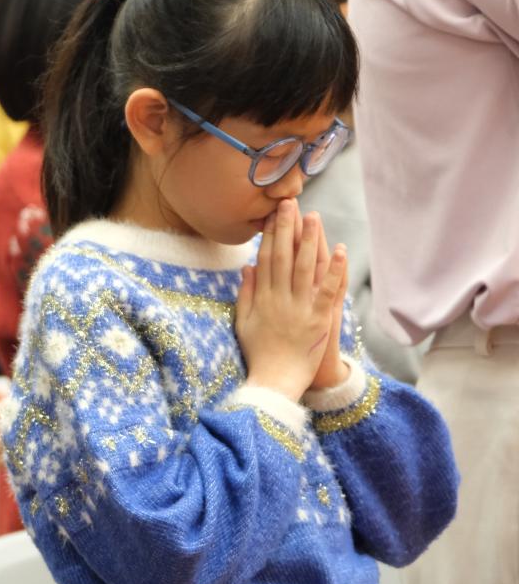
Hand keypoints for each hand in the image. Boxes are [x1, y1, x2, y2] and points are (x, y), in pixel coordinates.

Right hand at [235, 200, 346, 401]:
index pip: (265, 258)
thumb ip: (246, 293)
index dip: (269, 234)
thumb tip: (248, 267)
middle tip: (290, 203)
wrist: (274, 381)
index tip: (273, 214)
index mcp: (261, 297)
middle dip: (287, 228)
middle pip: (283, 256)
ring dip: (310, 240)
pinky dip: (334, 270)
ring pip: (305, 267)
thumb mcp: (243, 322)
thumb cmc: (258, 353)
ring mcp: (299, 307)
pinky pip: (327, 290)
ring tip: (314, 217)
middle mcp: (279, 297)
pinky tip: (340, 250)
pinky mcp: (318, 318)